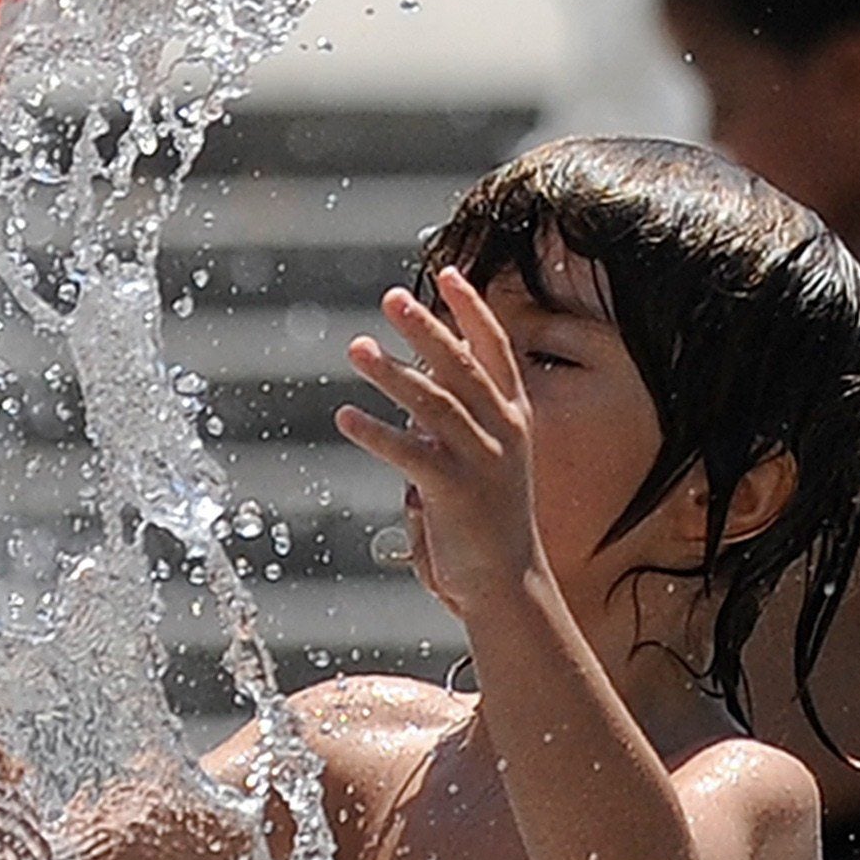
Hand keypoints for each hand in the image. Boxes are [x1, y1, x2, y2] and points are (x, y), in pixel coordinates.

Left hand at [334, 269, 545, 613]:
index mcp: (513, 417)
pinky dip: (376, 432)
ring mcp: (483, 461)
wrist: (509, 584)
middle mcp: (504, 432)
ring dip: (391, 373)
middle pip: (461, 366)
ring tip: (355, 347)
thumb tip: (413, 394)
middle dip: (426, 328)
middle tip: (391, 297)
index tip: (448, 274)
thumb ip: (452, 423)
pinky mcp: (456, 493)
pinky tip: (346, 415)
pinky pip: (409, 453)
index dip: (472, 311)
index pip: (495, 351)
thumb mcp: (482, 459)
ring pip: (434, 403)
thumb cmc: (487, 520)